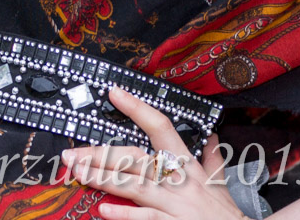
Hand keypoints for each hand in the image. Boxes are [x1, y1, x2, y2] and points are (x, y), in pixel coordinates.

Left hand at [60, 86, 245, 219]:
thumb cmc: (227, 216)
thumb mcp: (221, 184)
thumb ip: (212, 159)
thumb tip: (212, 137)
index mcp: (188, 166)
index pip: (161, 127)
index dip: (137, 108)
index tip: (113, 92)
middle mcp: (180, 182)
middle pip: (135, 158)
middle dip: (101, 154)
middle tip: (72, 153)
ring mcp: (175, 205)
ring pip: (134, 185)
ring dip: (102, 178)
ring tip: (78, 172)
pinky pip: (146, 218)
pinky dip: (124, 214)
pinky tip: (103, 210)